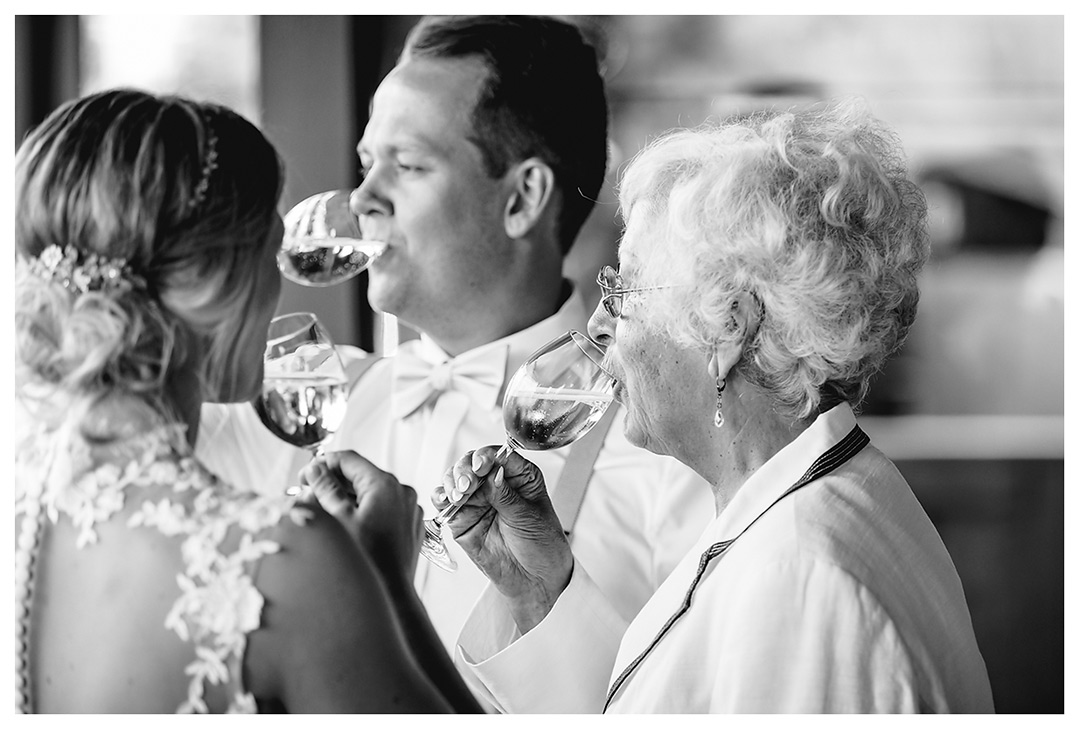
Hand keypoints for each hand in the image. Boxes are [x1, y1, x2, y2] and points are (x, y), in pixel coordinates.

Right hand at [301, 450, 423, 579]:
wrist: (394, 594)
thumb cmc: (368, 560)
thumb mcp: (339, 520)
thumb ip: (326, 489)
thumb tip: (314, 469)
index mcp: (384, 484)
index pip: (349, 460)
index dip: (323, 463)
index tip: (305, 475)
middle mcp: (401, 491)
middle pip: (360, 476)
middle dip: (333, 483)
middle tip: (308, 495)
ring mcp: (408, 507)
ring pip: (371, 493)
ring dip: (346, 498)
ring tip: (323, 512)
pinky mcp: (408, 523)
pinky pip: (383, 508)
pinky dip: (363, 510)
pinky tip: (345, 523)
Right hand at [434, 446, 573, 632]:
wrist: (535, 580)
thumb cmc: (542, 545)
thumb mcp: (528, 517)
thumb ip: (506, 495)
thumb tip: (492, 473)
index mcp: (519, 476)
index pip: (498, 455)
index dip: (486, 456)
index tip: (481, 466)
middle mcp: (495, 484)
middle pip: (471, 463)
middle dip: (466, 469)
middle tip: (468, 483)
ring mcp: (477, 501)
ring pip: (455, 479)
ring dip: (452, 482)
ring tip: (459, 494)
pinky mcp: (461, 519)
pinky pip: (445, 503)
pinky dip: (440, 497)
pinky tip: (444, 499)